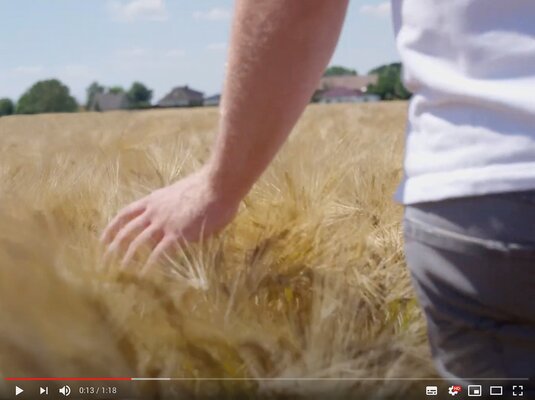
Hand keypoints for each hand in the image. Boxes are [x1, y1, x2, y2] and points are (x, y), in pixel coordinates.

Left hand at [100, 166, 239, 272]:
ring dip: (128, 257)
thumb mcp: (180, 193)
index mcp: (154, 199)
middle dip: (113, 245)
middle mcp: (154, 211)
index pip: (126, 214)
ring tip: (122, 269)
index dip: (113, 227)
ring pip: (138, 242)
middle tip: (105, 258)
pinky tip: (145, 273)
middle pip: (126, 230)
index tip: (104, 237)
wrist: (217, 185)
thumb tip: (175, 219)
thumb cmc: (206, 186)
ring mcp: (164, 223)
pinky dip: (150, 264)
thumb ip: (172, 207)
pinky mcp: (177, 233)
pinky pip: (159, 252)